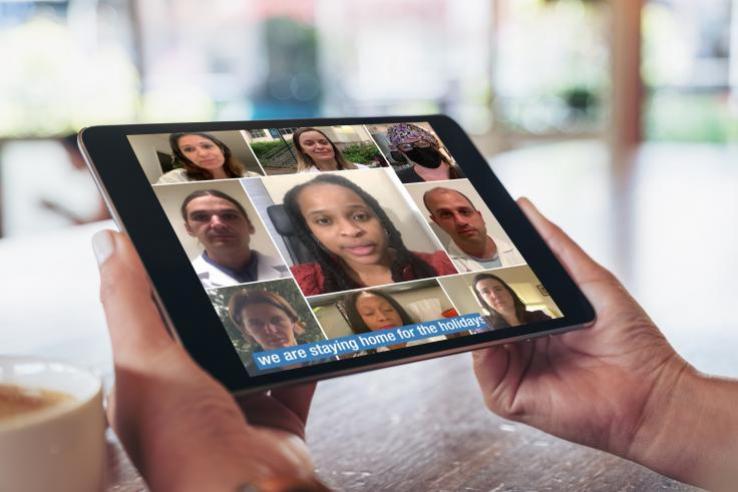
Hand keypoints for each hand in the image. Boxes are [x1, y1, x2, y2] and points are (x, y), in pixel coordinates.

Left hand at [93, 230, 327, 491]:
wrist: (250, 488)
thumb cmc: (185, 443)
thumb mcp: (145, 358)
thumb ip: (127, 300)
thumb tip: (109, 245)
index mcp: (148, 387)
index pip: (151, 323)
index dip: (162, 287)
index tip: (180, 251)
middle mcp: (192, 398)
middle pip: (208, 336)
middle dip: (222, 307)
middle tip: (236, 269)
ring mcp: (237, 408)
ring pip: (253, 353)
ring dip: (266, 328)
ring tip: (274, 295)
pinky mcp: (278, 416)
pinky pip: (295, 376)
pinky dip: (303, 355)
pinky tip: (306, 332)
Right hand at [473, 198, 693, 476]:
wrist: (652, 393)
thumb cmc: (631, 341)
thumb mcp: (591, 280)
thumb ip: (557, 246)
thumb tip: (525, 207)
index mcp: (536, 318)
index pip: (499, 291)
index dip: (483, 272)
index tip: (470, 247)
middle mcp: (521, 343)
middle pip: (483, 314)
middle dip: (471, 293)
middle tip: (459, 269)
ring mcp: (514, 369)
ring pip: (478, 340)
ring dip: (475, 319)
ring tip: (476, 296)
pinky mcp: (512, 396)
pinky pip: (485, 370)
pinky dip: (483, 352)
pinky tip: (491, 335)